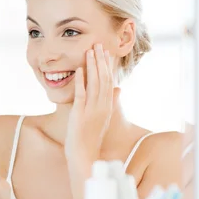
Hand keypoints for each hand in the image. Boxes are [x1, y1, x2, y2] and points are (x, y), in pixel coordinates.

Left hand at [65, 44, 118, 161]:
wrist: (84, 153)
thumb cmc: (91, 136)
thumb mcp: (104, 117)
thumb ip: (110, 101)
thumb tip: (118, 88)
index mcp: (108, 106)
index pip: (109, 81)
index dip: (108, 66)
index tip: (107, 52)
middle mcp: (102, 106)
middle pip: (104, 78)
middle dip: (101, 61)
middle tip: (99, 44)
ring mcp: (92, 109)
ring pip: (94, 83)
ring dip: (93, 66)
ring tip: (90, 51)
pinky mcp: (80, 113)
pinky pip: (81, 94)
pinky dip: (81, 80)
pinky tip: (80, 69)